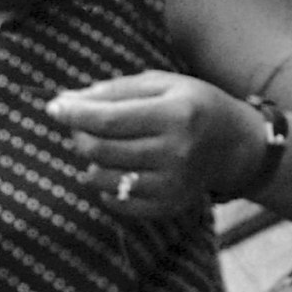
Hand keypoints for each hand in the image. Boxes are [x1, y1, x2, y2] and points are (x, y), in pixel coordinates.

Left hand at [47, 72, 262, 218]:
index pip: (109, 120)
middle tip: (81, 125)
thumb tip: (68, 100)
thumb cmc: (195, 106)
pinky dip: (106, 185)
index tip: (54, 107)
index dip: (75, 114)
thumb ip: (117, 90)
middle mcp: (177, 152)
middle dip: (79, 136)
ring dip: (91, 161)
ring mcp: (173, 184)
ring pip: (102, 178)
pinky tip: (120, 168)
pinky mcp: (169, 206)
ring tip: (104, 147)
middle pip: (101, 150)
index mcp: (177, 114)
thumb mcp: (165, 84)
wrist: (236, 145)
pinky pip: (116, 201)